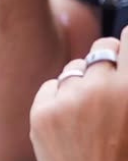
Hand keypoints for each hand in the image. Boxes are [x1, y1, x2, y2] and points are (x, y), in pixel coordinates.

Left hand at [30, 29, 127, 160]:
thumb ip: (127, 85)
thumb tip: (120, 61)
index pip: (127, 39)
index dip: (126, 45)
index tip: (124, 52)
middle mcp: (100, 90)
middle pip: (102, 49)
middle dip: (109, 62)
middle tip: (111, 85)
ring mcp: (68, 100)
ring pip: (76, 67)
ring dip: (84, 81)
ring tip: (92, 111)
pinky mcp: (42, 112)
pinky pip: (52, 85)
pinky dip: (60, 97)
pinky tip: (72, 121)